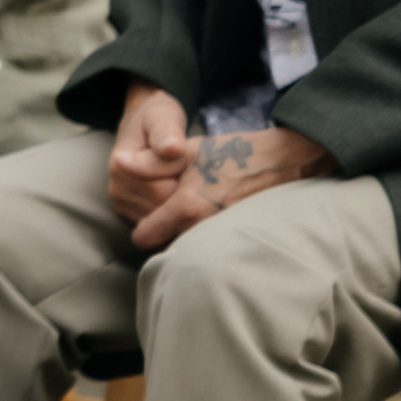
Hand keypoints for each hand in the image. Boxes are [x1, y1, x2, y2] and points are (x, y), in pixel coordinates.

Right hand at [106, 82, 191, 224]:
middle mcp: (116, 189)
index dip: (186, 182)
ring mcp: (121, 203)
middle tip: (193, 173)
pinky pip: (157, 224)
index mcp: (121, 167)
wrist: (141, 123)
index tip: (192, 163)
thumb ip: (167, 133)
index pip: (165, 193)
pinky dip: (171, 213)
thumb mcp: (164, 117)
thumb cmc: (157, 118)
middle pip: (163, 210)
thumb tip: (172, 149)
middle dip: (184, 195)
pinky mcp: (129, 211)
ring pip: (161, 220)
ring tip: (184, 180)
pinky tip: (177, 194)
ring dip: (178, 205)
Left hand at [127, 124, 335, 251]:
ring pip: (186, 249)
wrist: (282, 163)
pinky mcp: (236, 241)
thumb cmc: (232, 154)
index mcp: (185, 208)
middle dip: (160, 235)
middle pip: (164, 247)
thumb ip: (149, 162)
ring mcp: (221, 238)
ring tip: (185, 217)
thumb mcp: (186, 151)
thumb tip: (118, 163)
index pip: (144, 237)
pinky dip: (201, 241)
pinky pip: (208, 249)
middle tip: (163, 216)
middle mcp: (202, 229)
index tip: (145, 216)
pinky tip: (205, 222)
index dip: (140, 227)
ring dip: (180, 238)